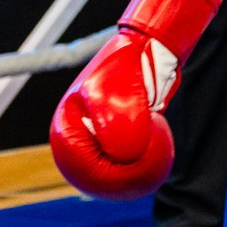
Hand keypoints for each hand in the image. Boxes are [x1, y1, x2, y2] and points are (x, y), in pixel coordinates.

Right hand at [49, 0, 221, 197]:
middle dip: (122, 179)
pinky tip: (160, 151)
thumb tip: (127, 157)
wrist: (151, 48)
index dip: (105, 177)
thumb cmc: (128, 65)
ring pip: (115, 169)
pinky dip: (145, 162)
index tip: (131, 171)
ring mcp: (100, 136)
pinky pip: (130, 161)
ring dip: (135, 172)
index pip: (78, 166)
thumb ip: (120, 126)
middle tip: (147, 174)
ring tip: (155, 159)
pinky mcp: (121, 136)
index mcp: (66, 125)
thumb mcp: (120, 95)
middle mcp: (79, 133)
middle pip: (96, 173)